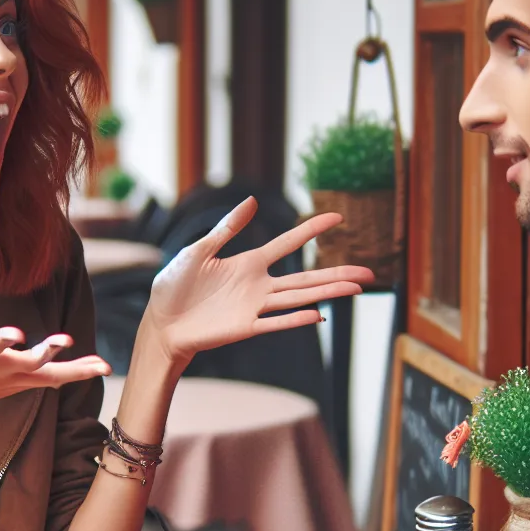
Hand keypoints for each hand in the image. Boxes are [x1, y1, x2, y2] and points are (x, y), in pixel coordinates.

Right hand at [0, 280, 110, 429]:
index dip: (3, 339)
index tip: (17, 333)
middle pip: (29, 364)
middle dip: (47, 353)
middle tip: (66, 339)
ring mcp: (14, 379)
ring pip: (50, 376)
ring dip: (77, 370)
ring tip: (104, 366)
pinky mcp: (21, 384)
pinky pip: (54, 380)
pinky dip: (76, 374)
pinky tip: (98, 368)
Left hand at [141, 198, 374, 365]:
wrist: (161, 324)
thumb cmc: (175, 287)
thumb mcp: (197, 251)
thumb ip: (226, 229)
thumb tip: (254, 202)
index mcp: (248, 263)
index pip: (288, 243)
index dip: (311, 229)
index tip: (337, 217)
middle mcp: (258, 285)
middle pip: (306, 278)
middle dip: (337, 274)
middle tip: (368, 272)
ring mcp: (254, 308)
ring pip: (299, 298)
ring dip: (328, 294)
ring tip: (357, 289)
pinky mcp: (244, 328)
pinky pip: (275, 324)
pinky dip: (296, 319)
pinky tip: (319, 315)